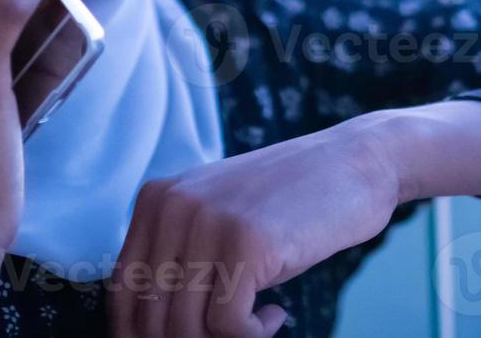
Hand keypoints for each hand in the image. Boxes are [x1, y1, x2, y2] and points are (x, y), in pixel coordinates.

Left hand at [109, 116, 404, 337]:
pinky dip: (254, 336)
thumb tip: (150, 330)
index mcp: (156, 199)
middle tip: (232, 337)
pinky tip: (279, 314)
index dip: (140, 334)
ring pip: (185, 327)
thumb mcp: (219, 218)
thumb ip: (179, 258)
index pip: (123, 292)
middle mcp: (173, 206)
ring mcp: (208, 221)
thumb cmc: (292, 202)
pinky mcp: (246, 242)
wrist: (357, 161)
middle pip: (152, 316)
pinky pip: (228, 326)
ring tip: (259, 326)